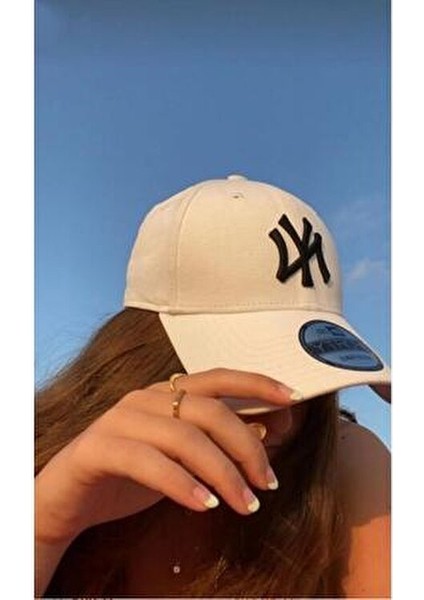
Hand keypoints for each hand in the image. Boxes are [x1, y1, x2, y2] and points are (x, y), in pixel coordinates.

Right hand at [35, 368, 294, 544]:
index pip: (217, 377)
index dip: (256, 383)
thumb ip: (218, 441)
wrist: (67, 499)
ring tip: (246, 505)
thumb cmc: (131, 475)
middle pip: (209, 410)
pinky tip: (206, 506)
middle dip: (247, 446)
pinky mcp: (98, 448)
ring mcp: (120, 420)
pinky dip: (183, 484)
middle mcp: (144, 398)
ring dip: (223, 473)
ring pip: (184, 437)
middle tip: (268, 483)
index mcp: (165, 394)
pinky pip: (149, 462)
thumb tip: (267, 427)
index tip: (293, 397)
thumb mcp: (183, 458)